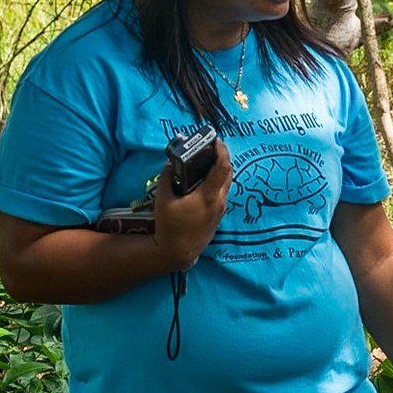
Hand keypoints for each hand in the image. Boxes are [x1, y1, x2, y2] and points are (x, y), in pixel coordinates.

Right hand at [152, 141, 232, 270]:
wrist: (179, 251)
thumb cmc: (170, 227)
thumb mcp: (163, 199)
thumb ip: (167, 178)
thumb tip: (171, 164)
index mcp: (208, 196)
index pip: (223, 167)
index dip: (222, 151)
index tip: (216, 140)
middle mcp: (219, 201)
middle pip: (229, 172)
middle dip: (222, 156)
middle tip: (211, 146)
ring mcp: (221, 208)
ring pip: (227, 182)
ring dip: (221, 168)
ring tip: (207, 159)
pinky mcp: (218, 214)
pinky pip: (223, 191)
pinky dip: (218, 180)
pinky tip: (205, 177)